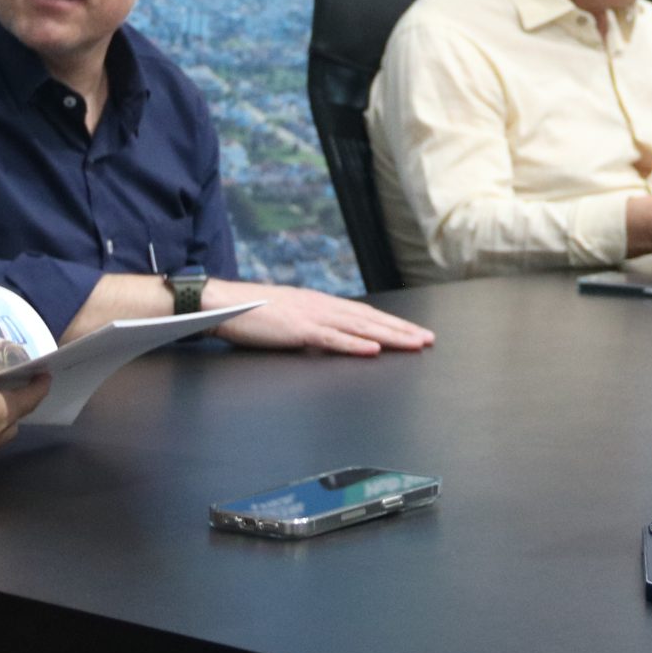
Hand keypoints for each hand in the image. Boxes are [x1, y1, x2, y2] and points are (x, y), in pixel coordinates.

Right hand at [214, 287, 436, 355]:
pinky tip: (374, 349)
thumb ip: (311, 327)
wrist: (223, 304)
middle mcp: (322, 305)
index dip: (392, 323)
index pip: (365, 314)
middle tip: (428, 339)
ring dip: (390, 336)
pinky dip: (355, 344)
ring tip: (414, 343)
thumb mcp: (289, 318)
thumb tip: (330, 338)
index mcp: (320, 303)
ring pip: (360, 327)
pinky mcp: (298, 329)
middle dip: (402, 330)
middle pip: (370, 319)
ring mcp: (312, 316)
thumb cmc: (252, 314)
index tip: (414, 332)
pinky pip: (332, 338)